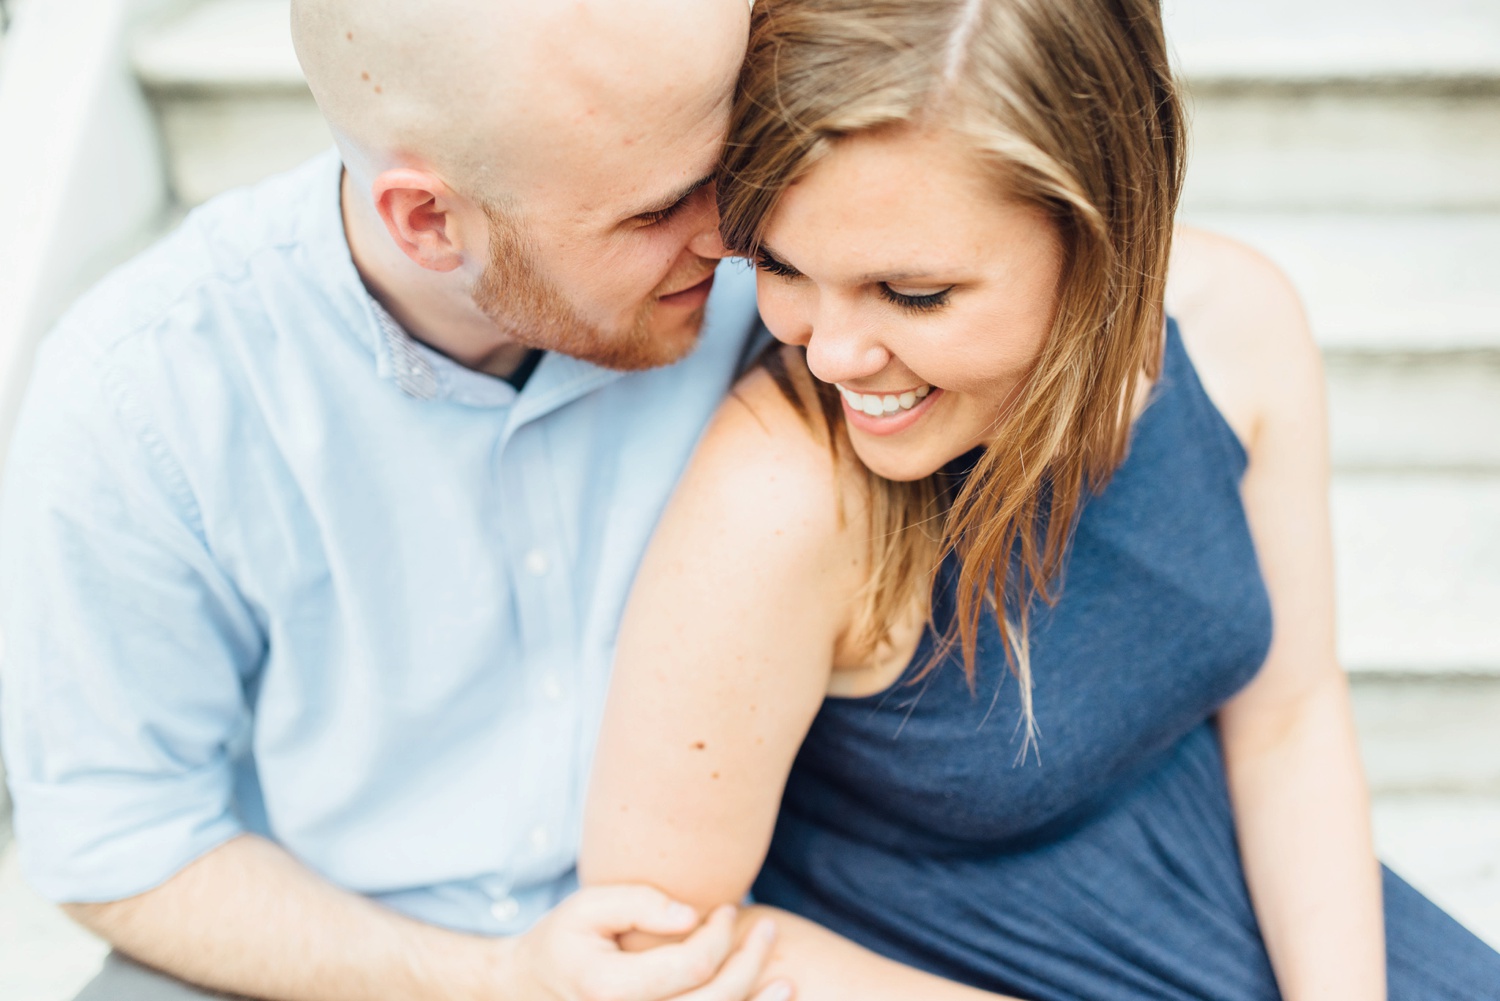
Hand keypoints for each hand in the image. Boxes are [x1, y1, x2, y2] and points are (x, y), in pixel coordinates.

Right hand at [498, 885, 790, 1000]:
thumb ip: (639, 902)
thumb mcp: (587, 907)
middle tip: (767, 930)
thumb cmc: (563, 941)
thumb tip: (693, 915)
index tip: (726, 909)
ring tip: (785, 980)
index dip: (720, 936)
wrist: (529, 992)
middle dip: (749, 966)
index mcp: (609, 990)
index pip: (691, 968)